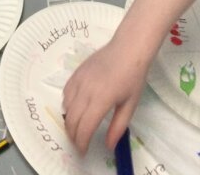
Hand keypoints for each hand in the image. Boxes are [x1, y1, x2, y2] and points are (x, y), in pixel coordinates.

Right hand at [62, 39, 146, 153]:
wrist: (128, 49)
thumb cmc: (133, 77)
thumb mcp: (130, 105)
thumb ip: (118, 127)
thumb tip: (108, 146)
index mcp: (101, 99)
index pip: (84, 127)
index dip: (82, 142)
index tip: (83, 151)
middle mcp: (86, 89)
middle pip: (72, 119)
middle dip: (73, 135)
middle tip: (80, 142)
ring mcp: (79, 79)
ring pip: (66, 106)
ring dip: (69, 120)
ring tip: (78, 127)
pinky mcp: (76, 72)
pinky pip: (65, 92)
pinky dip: (67, 104)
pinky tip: (75, 108)